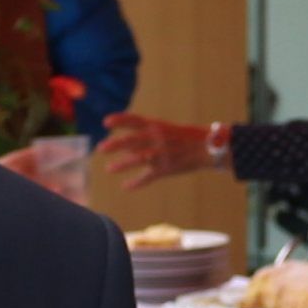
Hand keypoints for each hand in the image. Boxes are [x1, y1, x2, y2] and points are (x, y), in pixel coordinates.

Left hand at [96, 112, 218, 182]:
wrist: (207, 148)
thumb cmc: (183, 137)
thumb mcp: (164, 130)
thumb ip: (144, 138)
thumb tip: (124, 146)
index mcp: (157, 126)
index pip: (135, 120)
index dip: (120, 120)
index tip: (106, 122)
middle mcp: (158, 139)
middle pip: (133, 140)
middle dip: (116, 144)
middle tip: (101, 148)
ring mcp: (162, 154)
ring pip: (139, 159)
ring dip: (123, 164)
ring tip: (109, 169)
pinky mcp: (166, 169)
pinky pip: (149, 177)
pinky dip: (137, 183)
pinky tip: (126, 186)